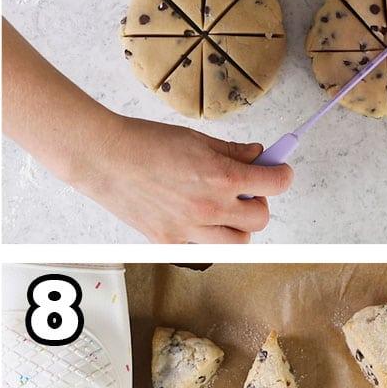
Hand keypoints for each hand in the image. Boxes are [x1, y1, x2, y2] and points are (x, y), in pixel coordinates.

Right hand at [70, 116, 293, 243]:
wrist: (104, 157)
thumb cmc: (142, 143)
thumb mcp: (195, 138)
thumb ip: (231, 151)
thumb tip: (256, 156)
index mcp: (221, 176)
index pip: (275, 183)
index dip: (282, 174)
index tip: (279, 172)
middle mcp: (210, 207)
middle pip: (261, 218)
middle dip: (259, 202)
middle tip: (245, 190)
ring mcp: (189, 229)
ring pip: (238, 242)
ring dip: (238, 226)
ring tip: (223, 210)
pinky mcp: (167, 241)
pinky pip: (200, 248)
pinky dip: (203, 236)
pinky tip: (191, 217)